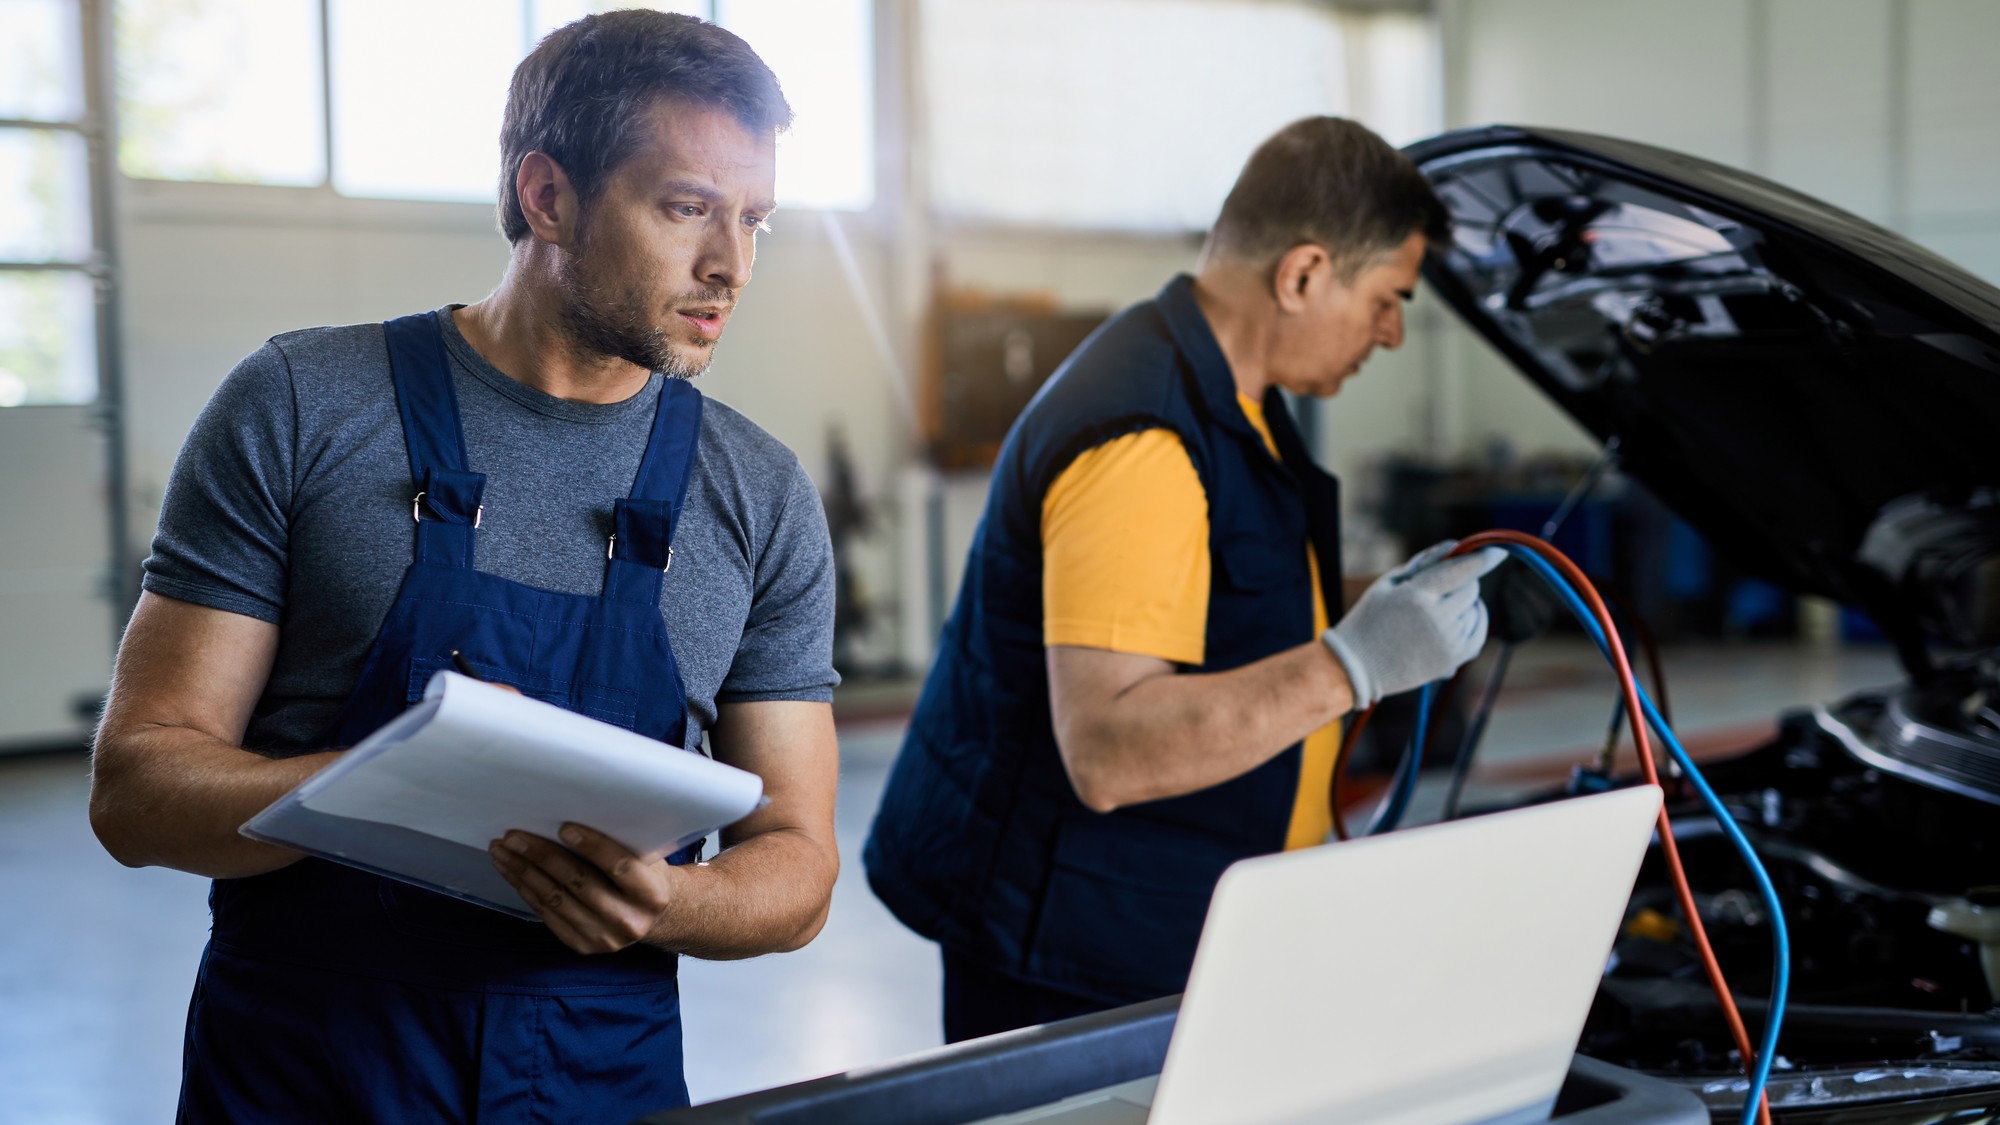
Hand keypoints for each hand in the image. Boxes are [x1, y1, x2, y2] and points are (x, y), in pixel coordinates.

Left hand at [489, 823, 678, 954]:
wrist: (653, 917)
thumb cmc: (645, 875)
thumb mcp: (647, 857)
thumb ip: (621, 843)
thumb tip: (572, 815)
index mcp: (652, 894)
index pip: (620, 866)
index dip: (592, 846)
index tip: (564, 826)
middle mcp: (629, 920)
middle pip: (579, 883)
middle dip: (542, 856)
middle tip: (514, 836)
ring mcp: (604, 938)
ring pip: (556, 899)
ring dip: (524, 872)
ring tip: (503, 850)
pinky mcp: (582, 946)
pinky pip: (547, 914)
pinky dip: (526, 889)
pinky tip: (512, 871)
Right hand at [1322, 540, 1506, 707]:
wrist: (1357, 666)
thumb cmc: (1370, 617)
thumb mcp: (1388, 582)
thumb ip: (1423, 563)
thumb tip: (1455, 546)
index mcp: (1416, 595)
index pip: (1460, 571)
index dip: (1481, 560)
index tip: (1497, 552)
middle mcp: (1435, 619)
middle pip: (1470, 589)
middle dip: (1463, 582)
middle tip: (1443, 586)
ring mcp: (1446, 642)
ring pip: (1475, 611)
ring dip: (1465, 604)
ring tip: (1439, 609)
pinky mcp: (1451, 661)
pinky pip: (1478, 635)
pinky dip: (1474, 623)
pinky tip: (1460, 619)